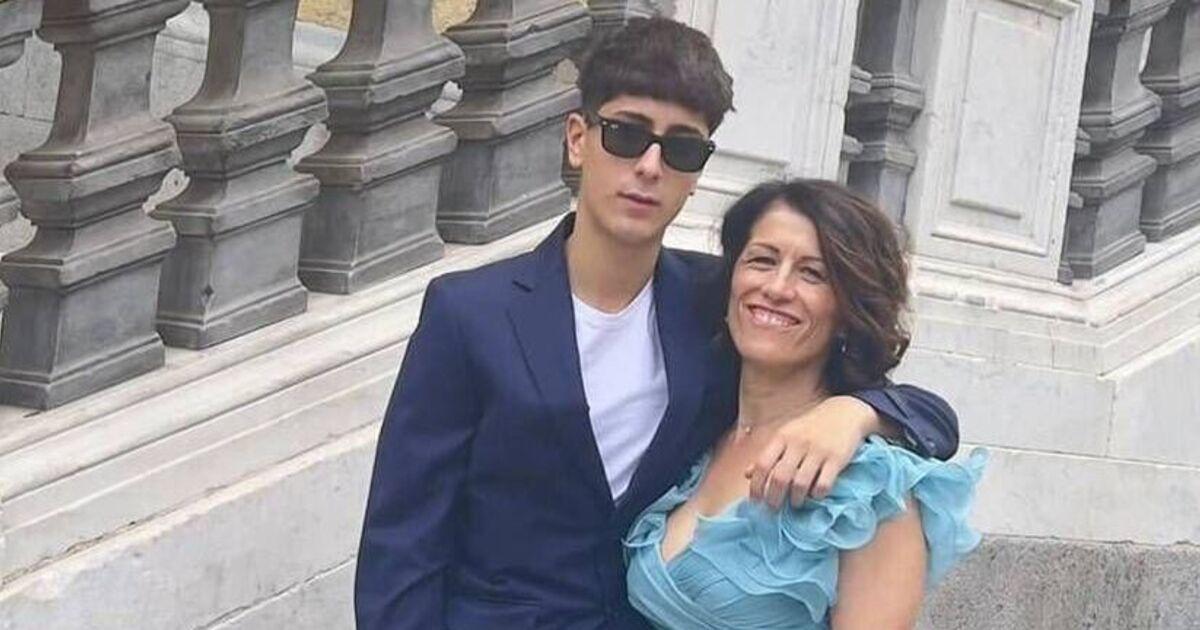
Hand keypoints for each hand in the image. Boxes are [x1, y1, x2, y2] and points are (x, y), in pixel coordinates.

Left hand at [745, 396, 881, 508]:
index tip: (755, 501)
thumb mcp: (787, 434)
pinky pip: (823, 484)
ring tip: (795, 503)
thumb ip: (768, 454)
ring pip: (800, 484)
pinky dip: (817, 495)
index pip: (763, 464)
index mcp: (782, 437)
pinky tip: (815, 495)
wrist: (845, 412)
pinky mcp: (837, 459)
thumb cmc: (811, 427)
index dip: (756, 486)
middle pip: (780, 478)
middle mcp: (798, 443)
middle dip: (774, 498)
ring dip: (795, 500)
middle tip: (774, 508)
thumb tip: (747, 474)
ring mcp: (818, 451)